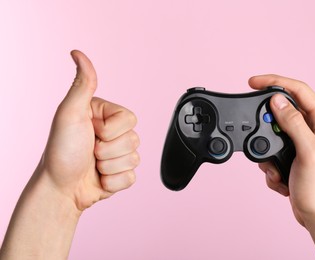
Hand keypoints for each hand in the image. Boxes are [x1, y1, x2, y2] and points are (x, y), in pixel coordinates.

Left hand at [41, 50, 139, 210]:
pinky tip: (99, 177)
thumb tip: (77, 53)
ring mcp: (119, 154)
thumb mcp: (70, 114)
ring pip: (135, 159)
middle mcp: (114, 133)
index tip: (91, 131)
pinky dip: (113, 181)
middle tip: (89, 151)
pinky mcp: (122, 173)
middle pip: (134, 140)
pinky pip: (132, 177)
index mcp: (106, 115)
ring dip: (109, 166)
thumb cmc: (61, 151)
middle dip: (108, 150)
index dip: (111, 130)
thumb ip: (82, 84)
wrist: (60, 189)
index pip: (130, 119)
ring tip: (92, 165)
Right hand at [248, 74, 314, 258]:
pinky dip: (270, 163)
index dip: (274, 82)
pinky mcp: (293, 155)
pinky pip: (272, 149)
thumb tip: (277, 100)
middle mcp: (314, 128)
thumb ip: (293, 122)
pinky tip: (280, 176)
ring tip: (276, 168)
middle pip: (283, 110)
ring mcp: (303, 142)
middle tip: (259, 136)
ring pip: (274, 131)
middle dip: (266, 124)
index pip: (298, 90)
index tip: (253, 82)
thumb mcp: (308, 152)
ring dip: (267, 149)